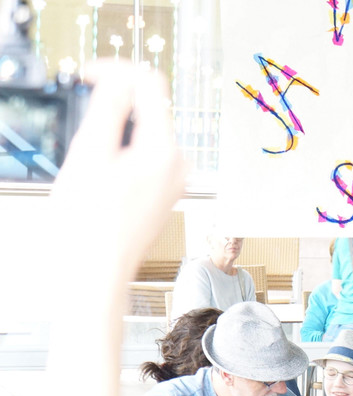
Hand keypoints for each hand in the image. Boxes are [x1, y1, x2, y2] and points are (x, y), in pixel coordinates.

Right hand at [52, 62, 183, 282]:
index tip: (86, 75)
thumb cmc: (90, 226)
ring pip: (144, 131)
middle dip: (114, 102)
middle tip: (79, 112)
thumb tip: (120, 77)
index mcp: (165, 150)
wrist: (95, 273)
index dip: (116, 71)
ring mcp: (173, 180)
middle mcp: (178, 164)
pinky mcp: (163, 192)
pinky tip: (98, 172)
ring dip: (115, 128)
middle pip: (149, 107)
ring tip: (86, 153)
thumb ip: (109, 107)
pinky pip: (144, 155)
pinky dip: (120, 151)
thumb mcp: (90, 153)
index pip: (150, 84)